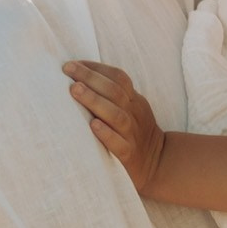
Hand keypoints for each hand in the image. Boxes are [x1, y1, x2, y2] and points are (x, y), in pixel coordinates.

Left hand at [64, 61, 164, 194]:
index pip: (119, 78)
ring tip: (74, 90)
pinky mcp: (129, 155)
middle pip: (116, 92)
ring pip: (117, 116)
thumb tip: (78, 78)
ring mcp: (132, 134)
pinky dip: (107, 134)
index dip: (96, 68)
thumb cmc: (134, 132)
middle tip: (68, 70)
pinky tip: (93, 125)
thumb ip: (112, 95)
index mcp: (134, 101)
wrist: (158, 163)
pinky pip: (119, 144)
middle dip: (90, 78)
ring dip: (94, 101)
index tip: (72, 64)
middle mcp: (134, 114)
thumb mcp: (132, 109)